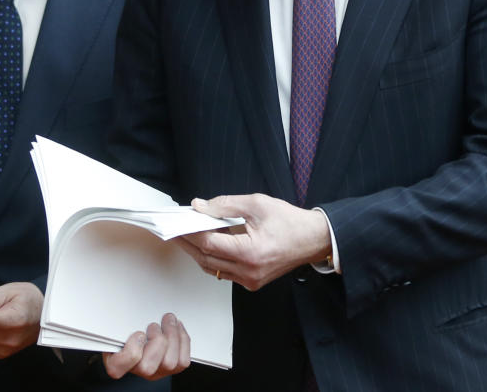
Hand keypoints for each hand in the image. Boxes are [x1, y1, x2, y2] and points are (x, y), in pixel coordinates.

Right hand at [103, 313, 189, 379]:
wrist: (140, 329)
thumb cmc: (126, 327)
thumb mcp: (113, 322)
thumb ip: (112, 319)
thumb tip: (114, 307)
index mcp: (116, 361)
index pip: (118, 368)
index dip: (131, 351)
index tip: (138, 333)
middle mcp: (137, 370)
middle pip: (148, 367)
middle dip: (157, 341)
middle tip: (154, 325)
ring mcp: (155, 371)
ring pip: (169, 364)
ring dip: (172, 338)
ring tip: (168, 321)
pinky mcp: (171, 368)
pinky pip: (182, 361)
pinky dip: (183, 341)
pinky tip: (177, 327)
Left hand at [178, 194, 330, 290]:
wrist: (313, 239)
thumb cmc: (289, 221)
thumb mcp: (256, 204)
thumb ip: (224, 205)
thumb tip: (199, 206)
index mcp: (250, 252)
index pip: (209, 244)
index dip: (191, 232)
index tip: (178, 220)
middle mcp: (249, 271)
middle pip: (206, 259)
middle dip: (187, 243)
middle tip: (172, 230)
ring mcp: (251, 280)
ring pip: (213, 268)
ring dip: (197, 252)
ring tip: (184, 236)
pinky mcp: (252, 282)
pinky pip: (224, 272)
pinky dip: (212, 259)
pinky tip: (205, 244)